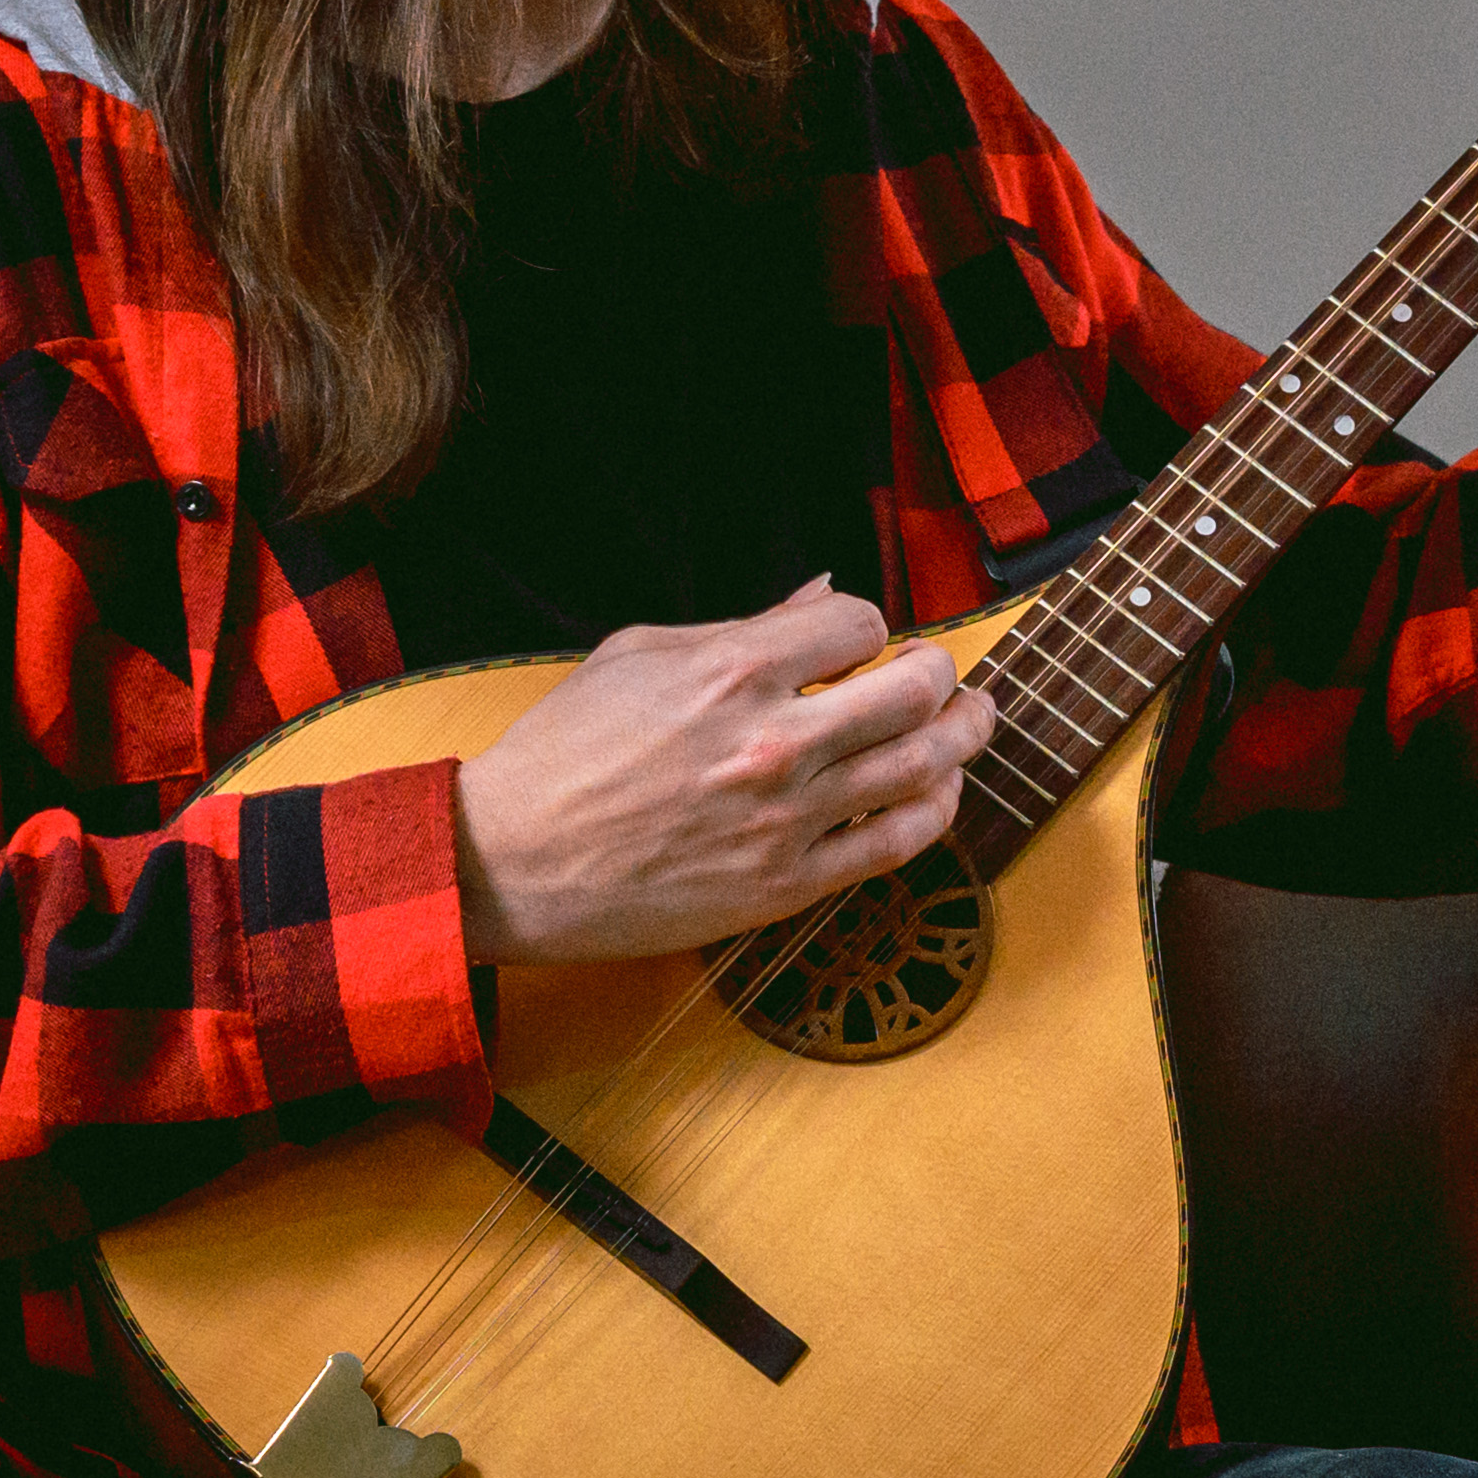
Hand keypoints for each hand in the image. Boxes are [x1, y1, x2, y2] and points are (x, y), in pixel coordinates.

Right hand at [450, 581, 1000, 966]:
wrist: (506, 864)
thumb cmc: (564, 753)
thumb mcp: (638, 654)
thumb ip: (744, 625)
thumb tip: (824, 593)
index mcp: (732, 671)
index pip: (859, 624)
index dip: (868, 628)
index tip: (860, 644)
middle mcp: (772, 741)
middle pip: (915, 692)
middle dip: (942, 674)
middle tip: (945, 676)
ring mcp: (787, 818)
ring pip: (924, 767)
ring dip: (963, 737)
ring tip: (970, 722)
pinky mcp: (788, 885)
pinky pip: (897, 845)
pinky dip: (936, 810)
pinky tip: (939, 791)